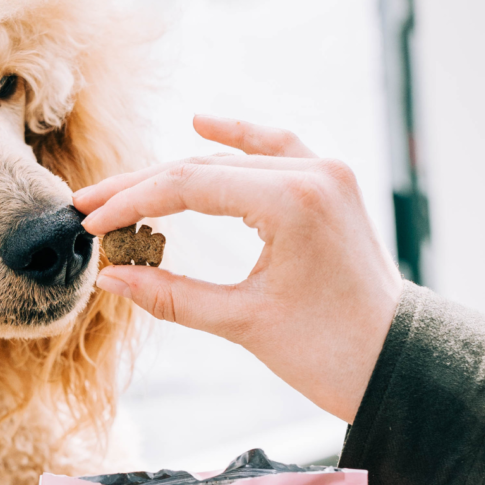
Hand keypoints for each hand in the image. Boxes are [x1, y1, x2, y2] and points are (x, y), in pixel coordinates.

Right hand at [74, 116, 403, 423]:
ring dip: (174, 174)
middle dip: (141, 188)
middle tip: (90, 204)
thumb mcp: (241, 323)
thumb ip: (170, 296)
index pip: (189, 186)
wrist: (395, 360)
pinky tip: (202, 124)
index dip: (131, 203)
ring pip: (230, 162)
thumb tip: (108, 278)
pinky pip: (276, 150)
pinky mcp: (329, 186)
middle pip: (203, 168)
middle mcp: (312, 174)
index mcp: (292, 202)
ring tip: (124, 188)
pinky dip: (238, 140)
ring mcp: (325, 174)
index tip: (90, 223)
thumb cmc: (328, 350)